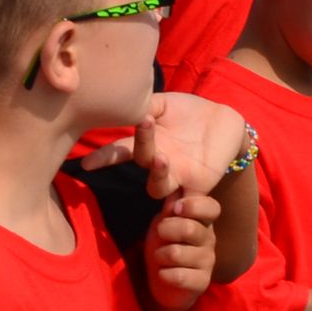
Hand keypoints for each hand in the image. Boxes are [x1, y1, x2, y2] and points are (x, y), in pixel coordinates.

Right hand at [105, 92, 248, 202]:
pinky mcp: (199, 186)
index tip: (86, 164)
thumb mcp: (166, 103)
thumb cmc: (189, 112)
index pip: (121, 149)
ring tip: (161, 158)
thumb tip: (128, 102)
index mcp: (148, 142)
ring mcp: (177, 175)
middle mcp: (158, 161)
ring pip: (159, 187)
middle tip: (144, 125)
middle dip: (141, 146)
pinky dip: (184, 208)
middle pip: (142, 161)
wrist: (224, 122)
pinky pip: (189, 204)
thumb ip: (147, 104)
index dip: (104, 157)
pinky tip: (180, 205)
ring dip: (157, 175)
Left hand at [144, 193, 219, 310]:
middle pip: (188, 228)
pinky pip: (177, 276)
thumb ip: (171, 207)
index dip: (193, 206)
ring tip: (161, 257)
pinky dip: (163, 274)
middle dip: (165, 231)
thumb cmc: (164, 244)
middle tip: (161, 235)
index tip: (176, 209)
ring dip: (159, 255)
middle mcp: (209, 239)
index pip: (211, 207)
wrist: (162, 278)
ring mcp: (208, 262)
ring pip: (176, 253)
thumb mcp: (164, 221)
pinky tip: (165, 274)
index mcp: (203, 221)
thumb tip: (176, 188)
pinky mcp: (202, 282)